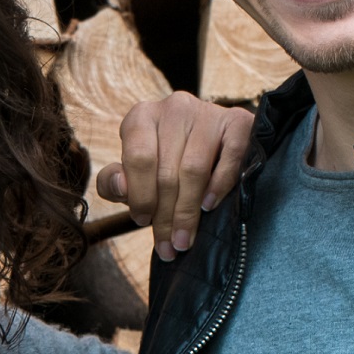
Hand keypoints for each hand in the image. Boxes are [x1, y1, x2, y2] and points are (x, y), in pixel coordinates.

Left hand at [97, 92, 252, 259]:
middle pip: (167, 171)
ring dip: (188, 211)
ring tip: (184, 240)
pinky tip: (209, 206)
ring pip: (194, 169)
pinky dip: (219, 185)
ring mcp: (208, 112)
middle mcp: (174, 108)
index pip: (139, 158)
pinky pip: (230, 156)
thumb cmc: (165, 164)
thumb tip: (121, 186)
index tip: (142, 222)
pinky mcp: (239, 122)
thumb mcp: (134, 175)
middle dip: (165, 216)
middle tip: (169, 246)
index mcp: (141, 117)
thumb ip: (114, 183)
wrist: (214, 145)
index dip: (140, 195)